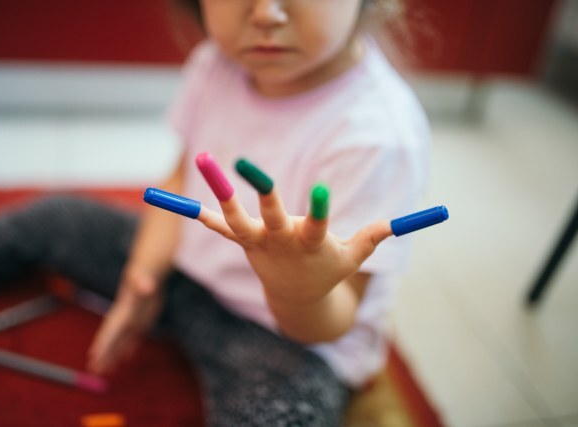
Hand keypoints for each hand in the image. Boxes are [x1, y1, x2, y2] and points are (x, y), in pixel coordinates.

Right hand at [87, 265, 161, 374]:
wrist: (148, 271)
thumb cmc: (144, 275)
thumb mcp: (143, 278)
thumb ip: (143, 284)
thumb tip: (148, 286)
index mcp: (123, 313)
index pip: (109, 331)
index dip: (101, 344)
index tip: (92, 357)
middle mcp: (125, 319)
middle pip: (112, 340)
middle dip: (103, 355)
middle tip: (93, 371)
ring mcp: (133, 321)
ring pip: (121, 342)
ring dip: (113, 356)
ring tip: (105, 371)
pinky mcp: (143, 321)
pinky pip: (134, 337)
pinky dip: (129, 348)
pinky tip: (126, 357)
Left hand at [195, 154, 391, 305]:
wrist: (296, 298)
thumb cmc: (327, 270)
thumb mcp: (351, 257)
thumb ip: (371, 238)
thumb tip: (397, 224)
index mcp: (311, 244)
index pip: (317, 226)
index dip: (320, 210)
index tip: (322, 190)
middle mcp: (281, 242)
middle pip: (269, 216)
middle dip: (260, 192)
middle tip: (245, 164)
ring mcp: (258, 242)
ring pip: (236, 218)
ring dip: (220, 192)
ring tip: (203, 160)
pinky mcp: (244, 242)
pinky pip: (221, 228)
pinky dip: (204, 216)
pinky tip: (183, 203)